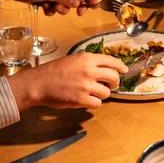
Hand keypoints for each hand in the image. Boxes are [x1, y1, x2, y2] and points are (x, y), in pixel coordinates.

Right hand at [8, 52, 128, 109]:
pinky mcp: (81, 99)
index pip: (112, 61)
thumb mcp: (73, 59)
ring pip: (107, 93)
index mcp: (87, 59)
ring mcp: (86, 86)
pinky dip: (94, 103)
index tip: (124, 70)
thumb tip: (104, 68)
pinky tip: (86, 100)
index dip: (120, 67)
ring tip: (91, 92)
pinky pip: (97, 104)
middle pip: (114, 78)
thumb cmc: (53, 71)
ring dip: (102, 94)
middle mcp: (89, 71)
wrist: (39, 83)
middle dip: (114, 83)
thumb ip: (89, 62)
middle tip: (110, 85)